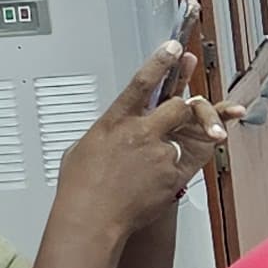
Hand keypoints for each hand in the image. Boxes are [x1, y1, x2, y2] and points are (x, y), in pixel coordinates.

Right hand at [56, 39, 243, 232]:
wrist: (90, 219)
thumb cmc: (81, 188)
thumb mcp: (84, 147)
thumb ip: (107, 132)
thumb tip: (114, 131)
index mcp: (116, 120)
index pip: (142, 82)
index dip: (160, 62)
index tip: (174, 47)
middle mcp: (141, 132)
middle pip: (178, 105)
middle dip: (184, 109)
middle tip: (185, 111)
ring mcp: (160, 152)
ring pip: (183, 137)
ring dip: (174, 147)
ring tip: (147, 169)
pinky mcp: (174, 173)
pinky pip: (185, 164)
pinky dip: (174, 170)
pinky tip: (152, 183)